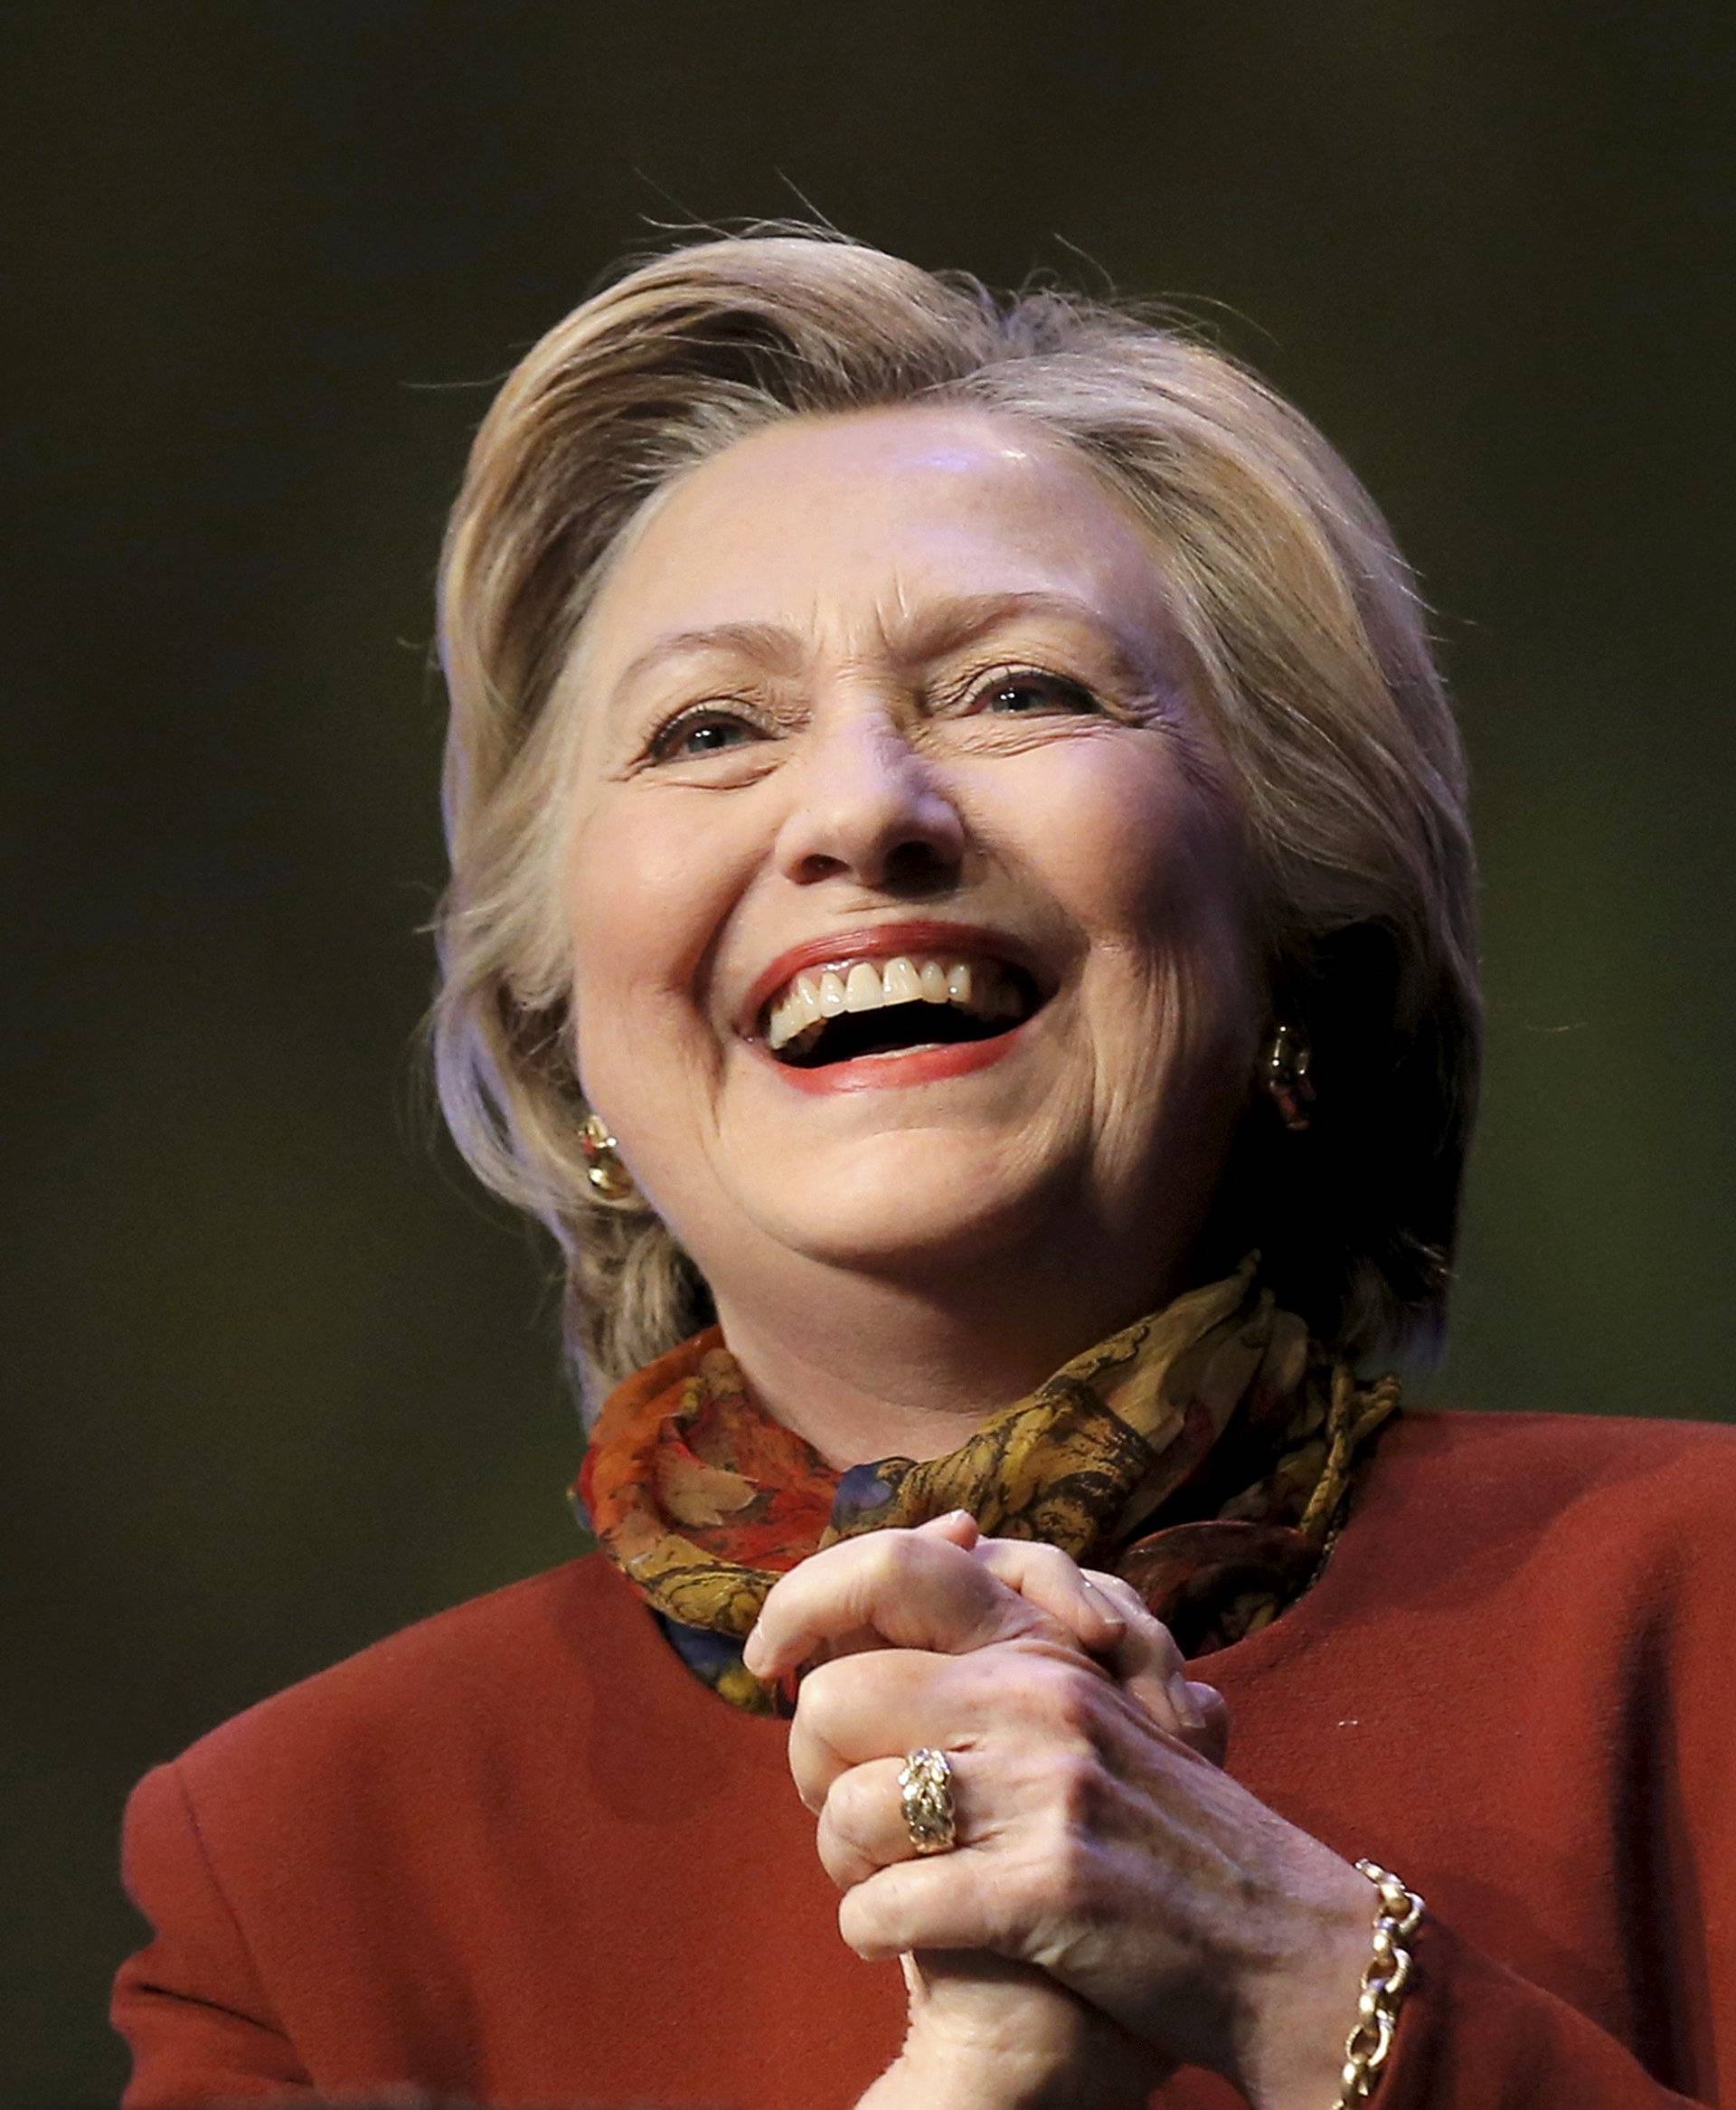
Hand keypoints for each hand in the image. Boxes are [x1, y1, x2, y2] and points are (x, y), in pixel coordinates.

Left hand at [791, 1517, 1213, 2109]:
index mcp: (1040, 1648)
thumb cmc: (1167, 1831)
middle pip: (834, 1698)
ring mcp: (1045, 1791)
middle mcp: (1038, 1697)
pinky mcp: (1047, 1889)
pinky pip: (885, 1907)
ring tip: (882, 1886)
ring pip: (845, 1810)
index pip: (893, 1566)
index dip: (800, 1601)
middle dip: (811, 1771)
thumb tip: (951, 1529)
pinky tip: (900, 1938)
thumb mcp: (1095, 1708)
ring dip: (844, 1866)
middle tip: (840, 1817)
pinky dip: (871, 1932)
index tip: (764, 1659)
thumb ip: (1012, 1641)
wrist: (1289, 1948)